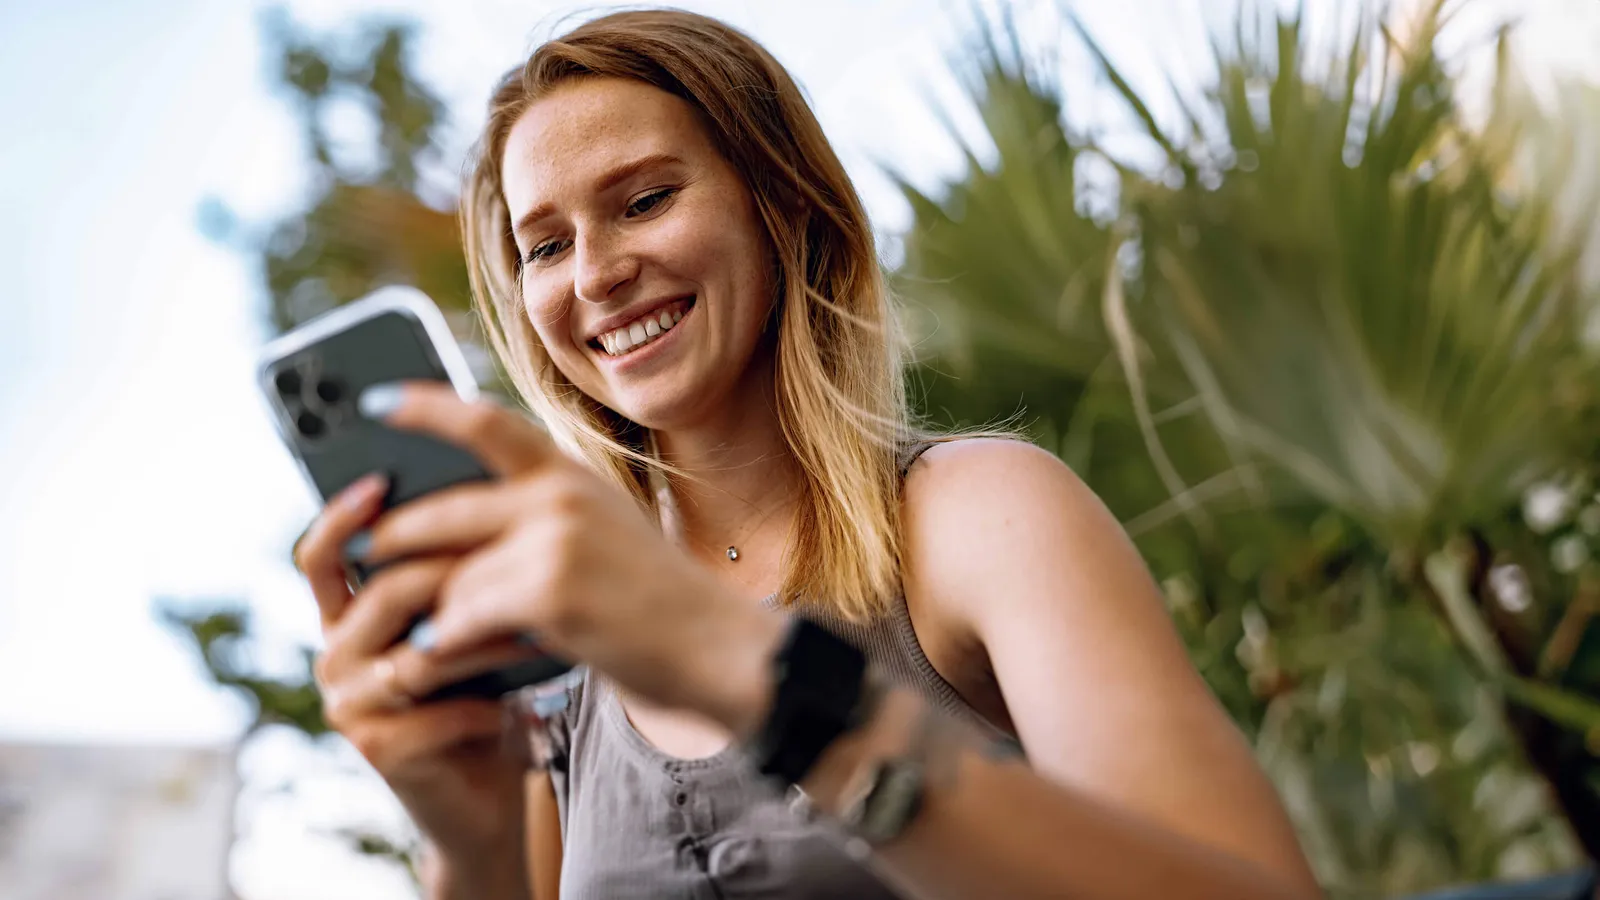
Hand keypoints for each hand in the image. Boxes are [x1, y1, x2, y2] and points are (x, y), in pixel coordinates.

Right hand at [294, 472, 532, 878]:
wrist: (491, 793)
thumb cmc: (483, 693)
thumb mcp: (468, 626)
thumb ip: (457, 577)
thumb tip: (485, 499)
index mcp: (347, 616)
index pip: (322, 555)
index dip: (342, 515)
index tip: (379, 478)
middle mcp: (335, 655)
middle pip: (383, 593)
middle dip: (454, 573)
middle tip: (516, 556)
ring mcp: (349, 704)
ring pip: (418, 652)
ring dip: (486, 639)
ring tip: (541, 628)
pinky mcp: (379, 747)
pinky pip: (437, 708)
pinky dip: (490, 701)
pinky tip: (530, 699)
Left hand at [341, 382, 787, 733]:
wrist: (715, 647)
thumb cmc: (654, 601)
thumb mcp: (603, 532)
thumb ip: (539, 517)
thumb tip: (450, 524)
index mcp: (569, 473)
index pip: (484, 422)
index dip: (424, 408)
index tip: (372, 404)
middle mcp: (558, 495)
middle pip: (438, 511)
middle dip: (389, 540)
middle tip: (360, 557)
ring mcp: (553, 540)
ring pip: (444, 574)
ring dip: (417, 611)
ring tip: (399, 634)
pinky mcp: (546, 592)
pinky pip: (460, 616)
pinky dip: (442, 644)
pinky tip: (438, 658)